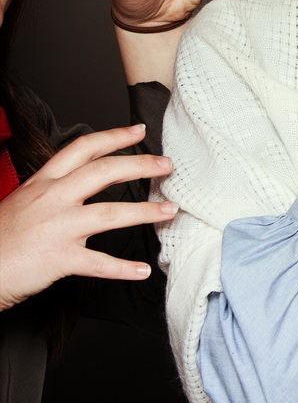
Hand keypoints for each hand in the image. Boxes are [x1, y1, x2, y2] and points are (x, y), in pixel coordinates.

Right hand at [0, 126, 176, 308]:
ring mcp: (58, 227)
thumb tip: (77, 187)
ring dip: (145, 212)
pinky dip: (124, 269)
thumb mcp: (23, 201)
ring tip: (169, 211)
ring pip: (110, 213)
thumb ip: (52, 191)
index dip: (114, 137)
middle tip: (165, 165)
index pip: (83, 149)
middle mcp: (53, 199)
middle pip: (104, 172)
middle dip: (140, 166)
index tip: (138, 131)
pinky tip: (142, 271)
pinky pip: (99, 263)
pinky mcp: (59, 258)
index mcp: (44, 182)